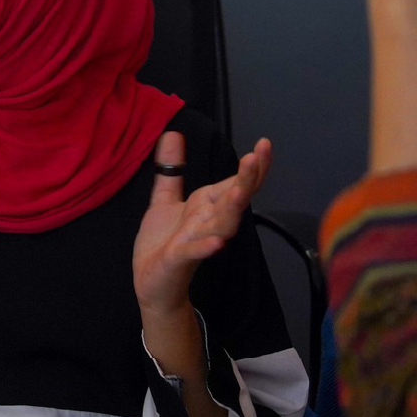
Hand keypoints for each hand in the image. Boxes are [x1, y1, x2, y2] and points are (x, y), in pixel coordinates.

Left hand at [133, 132, 270, 318]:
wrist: (152, 283)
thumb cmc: (163, 242)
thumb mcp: (165, 199)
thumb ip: (171, 169)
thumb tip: (173, 133)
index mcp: (207, 207)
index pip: (234, 184)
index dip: (250, 167)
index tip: (265, 144)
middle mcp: (208, 223)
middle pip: (234, 200)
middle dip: (246, 179)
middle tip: (257, 156)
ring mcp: (197, 242)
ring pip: (221, 225)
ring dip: (231, 209)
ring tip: (239, 191)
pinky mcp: (180, 259)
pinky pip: (196, 252)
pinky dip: (206, 247)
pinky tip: (218, 242)